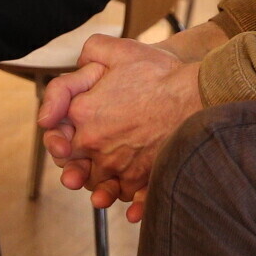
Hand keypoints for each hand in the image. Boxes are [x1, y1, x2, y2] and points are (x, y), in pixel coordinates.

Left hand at [38, 33, 206, 221]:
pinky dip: (130, 204)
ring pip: (100, 186)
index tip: (66, 142)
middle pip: (76, 166)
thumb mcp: (119, 49)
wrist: (198, 94)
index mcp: (83, 113)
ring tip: (106, 187)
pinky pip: (129, 197)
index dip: (59, 140)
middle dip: (76, 169)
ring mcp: (119, 164)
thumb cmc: (161, 73)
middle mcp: (96, 143)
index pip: (58, 134)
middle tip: (79, 171)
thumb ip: (90, 52)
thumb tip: (78, 64)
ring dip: (101, 188)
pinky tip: (132, 207)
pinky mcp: (143, 178)